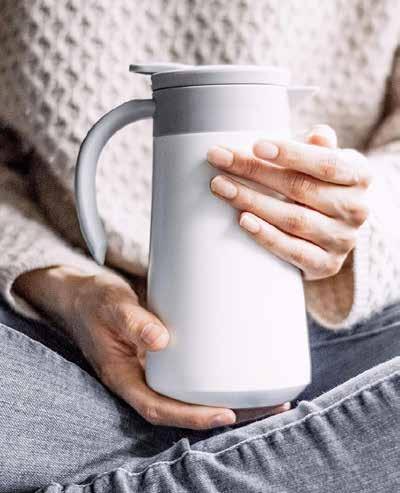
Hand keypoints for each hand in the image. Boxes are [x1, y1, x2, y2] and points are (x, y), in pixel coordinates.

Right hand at [14, 267, 288, 428]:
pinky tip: (247, 365)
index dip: (191, 418)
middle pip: (187, 408)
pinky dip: (221, 373)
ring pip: (196, 392)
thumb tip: (162, 340)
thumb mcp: (109, 307)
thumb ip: (132, 321)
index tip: (226, 415)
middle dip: (229, 413)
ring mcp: (157, 367)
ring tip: (272, 392)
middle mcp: (144, 378)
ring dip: (234, 397)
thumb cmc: (94, 303)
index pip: (158, 409)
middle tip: (271, 404)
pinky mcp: (168, 352)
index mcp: (125, 378)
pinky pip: (195, 370)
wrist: (84, 296)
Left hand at [207, 125, 371, 279]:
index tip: (256, 146)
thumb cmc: (318, 187)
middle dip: (254, 172)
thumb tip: (317, 135)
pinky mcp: (325, 265)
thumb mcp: (323, 162)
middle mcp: (356, 209)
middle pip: (300, 188)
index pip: (325, 163)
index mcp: (359, 176)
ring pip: (292, 219)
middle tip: (219, 160)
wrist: (329, 233)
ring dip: (252, 201)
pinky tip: (243, 220)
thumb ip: (318, 146)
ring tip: (221, 187)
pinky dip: (266, 235)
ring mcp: (341, 240)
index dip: (291, 154)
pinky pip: (292, 251)